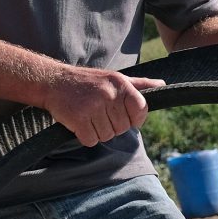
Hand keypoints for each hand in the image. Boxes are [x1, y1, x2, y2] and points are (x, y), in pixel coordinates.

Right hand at [41, 65, 165, 146]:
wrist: (53, 81)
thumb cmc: (89, 82)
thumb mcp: (116, 78)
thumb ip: (140, 85)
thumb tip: (164, 85)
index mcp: (121, 84)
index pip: (141, 110)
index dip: (134, 118)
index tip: (123, 115)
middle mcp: (109, 94)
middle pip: (123, 127)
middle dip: (112, 125)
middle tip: (99, 113)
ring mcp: (93, 106)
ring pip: (107, 136)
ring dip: (98, 131)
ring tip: (89, 116)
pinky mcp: (78, 118)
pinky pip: (91, 140)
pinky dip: (86, 136)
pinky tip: (80, 123)